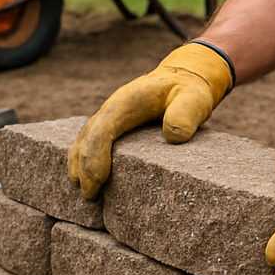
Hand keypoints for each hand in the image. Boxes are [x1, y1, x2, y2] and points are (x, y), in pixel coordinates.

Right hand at [66, 41, 233, 199]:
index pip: (101, 131)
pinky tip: (86, 179)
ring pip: (83, 141)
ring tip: (85, 192)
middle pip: (86, 139)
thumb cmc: (188, 91)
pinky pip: (90, 142)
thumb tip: (173, 136)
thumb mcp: (195, 98)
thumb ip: (186, 112)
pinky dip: (84, 160)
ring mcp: (108, 117)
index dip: (95, 157)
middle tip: (90, 197)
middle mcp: (111, 109)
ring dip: (79, 166)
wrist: (182, 78)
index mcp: (125, 103)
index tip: (98, 183)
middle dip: (84, 169)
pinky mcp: (111, 125)